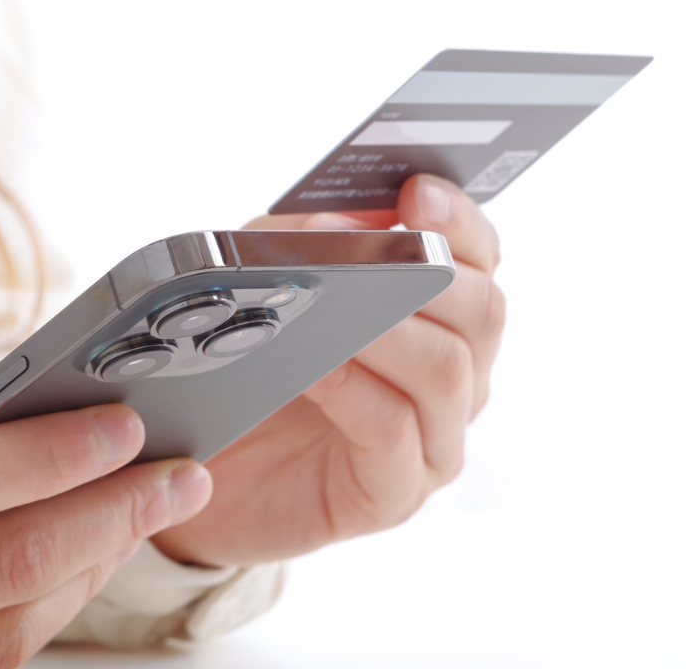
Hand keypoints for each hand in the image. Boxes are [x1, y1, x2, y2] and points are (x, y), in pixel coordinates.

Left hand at [151, 174, 502, 566]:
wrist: (202, 470)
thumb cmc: (247, 373)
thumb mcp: (265, 287)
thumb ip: (300, 244)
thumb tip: (335, 220)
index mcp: (438, 319)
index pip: (479, 260)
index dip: (458, 220)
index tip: (415, 191)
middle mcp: (454, 378)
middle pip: (482, 311)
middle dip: (432, 273)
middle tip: (379, 254)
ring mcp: (432, 440)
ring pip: (449, 371)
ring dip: (392, 330)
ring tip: (341, 306)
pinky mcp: (394, 493)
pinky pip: (395, 433)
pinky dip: (356, 391)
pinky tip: (316, 367)